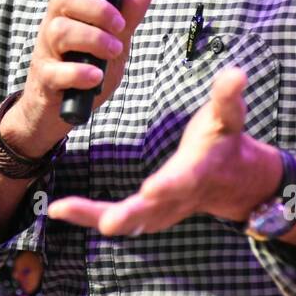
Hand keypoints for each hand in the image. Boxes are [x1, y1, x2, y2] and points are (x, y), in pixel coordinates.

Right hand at [2, 0, 152, 158]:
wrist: (60, 109)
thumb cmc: (86, 66)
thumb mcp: (114, 38)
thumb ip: (128, 15)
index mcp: (69, 8)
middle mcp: (53, 23)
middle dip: (98, 8)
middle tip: (120, 26)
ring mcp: (47, 50)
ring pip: (60, 30)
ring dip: (94, 39)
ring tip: (113, 51)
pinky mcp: (45, 78)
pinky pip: (57, 70)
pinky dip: (80, 72)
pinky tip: (96, 77)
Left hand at [48, 67, 280, 234]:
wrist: (234, 181)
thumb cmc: (224, 141)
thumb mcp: (229, 117)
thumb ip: (228, 97)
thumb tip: (236, 73)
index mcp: (198, 172)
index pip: (183, 180)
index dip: (169, 186)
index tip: (151, 190)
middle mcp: (178, 197)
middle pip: (151, 211)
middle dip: (129, 216)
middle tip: (108, 223)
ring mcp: (162, 210)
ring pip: (127, 220)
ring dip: (94, 216)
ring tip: (61, 209)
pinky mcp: (147, 213)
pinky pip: (115, 218)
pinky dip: (87, 215)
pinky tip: (58, 210)